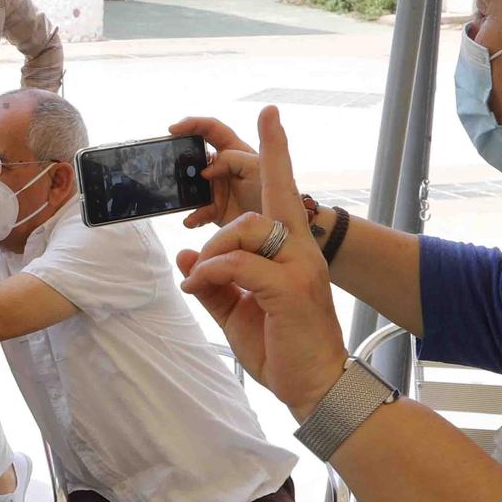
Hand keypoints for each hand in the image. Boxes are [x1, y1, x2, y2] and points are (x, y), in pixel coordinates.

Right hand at [170, 113, 273, 229]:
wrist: (279, 229)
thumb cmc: (275, 192)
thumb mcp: (257, 167)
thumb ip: (232, 159)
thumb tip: (206, 170)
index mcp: (235, 151)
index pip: (211, 130)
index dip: (193, 124)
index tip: (174, 130)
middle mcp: (223, 168)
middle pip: (196, 157)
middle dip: (181, 157)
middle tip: (169, 162)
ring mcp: (218, 189)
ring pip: (192, 186)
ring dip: (185, 191)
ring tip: (179, 196)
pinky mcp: (215, 211)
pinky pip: (197, 211)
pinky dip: (193, 216)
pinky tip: (192, 220)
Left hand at [176, 107, 346, 419]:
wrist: (314, 388)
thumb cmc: (282, 348)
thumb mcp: (236, 312)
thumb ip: (214, 282)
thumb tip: (187, 258)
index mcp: (294, 251)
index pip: (284, 190)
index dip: (276, 152)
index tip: (269, 114)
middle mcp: (303, 251)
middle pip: (259, 207)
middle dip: (219, 230)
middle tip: (200, 263)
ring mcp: (300, 268)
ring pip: (246, 230)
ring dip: (214, 253)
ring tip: (201, 283)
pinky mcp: (291, 289)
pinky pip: (238, 264)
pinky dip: (212, 274)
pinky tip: (200, 289)